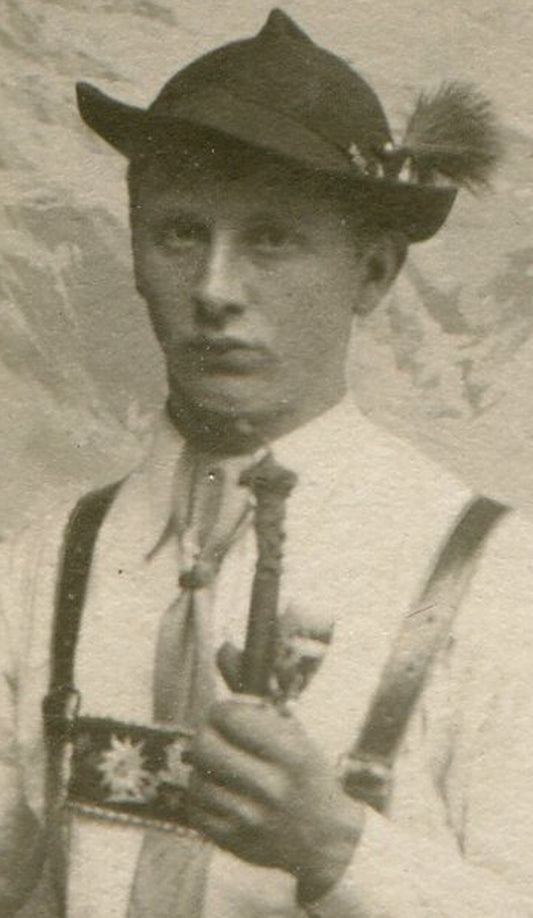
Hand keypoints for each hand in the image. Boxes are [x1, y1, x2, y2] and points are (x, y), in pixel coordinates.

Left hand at [187, 699, 363, 900]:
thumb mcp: (303, 743)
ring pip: (196, 780)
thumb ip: (266, 721)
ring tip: (217, 766)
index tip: (227, 714)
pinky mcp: (235, 843)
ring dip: (202, 768)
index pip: (231, 717)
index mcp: (291, 756)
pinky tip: (216, 791)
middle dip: (205, 733)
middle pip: (205, 746)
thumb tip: (225, 707)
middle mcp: (270, 787)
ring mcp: (251, 818)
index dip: (223, 709)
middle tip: (212, 735)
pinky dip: (201, 798)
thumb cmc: (309, 780)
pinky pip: (196, 811)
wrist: (326, 840)